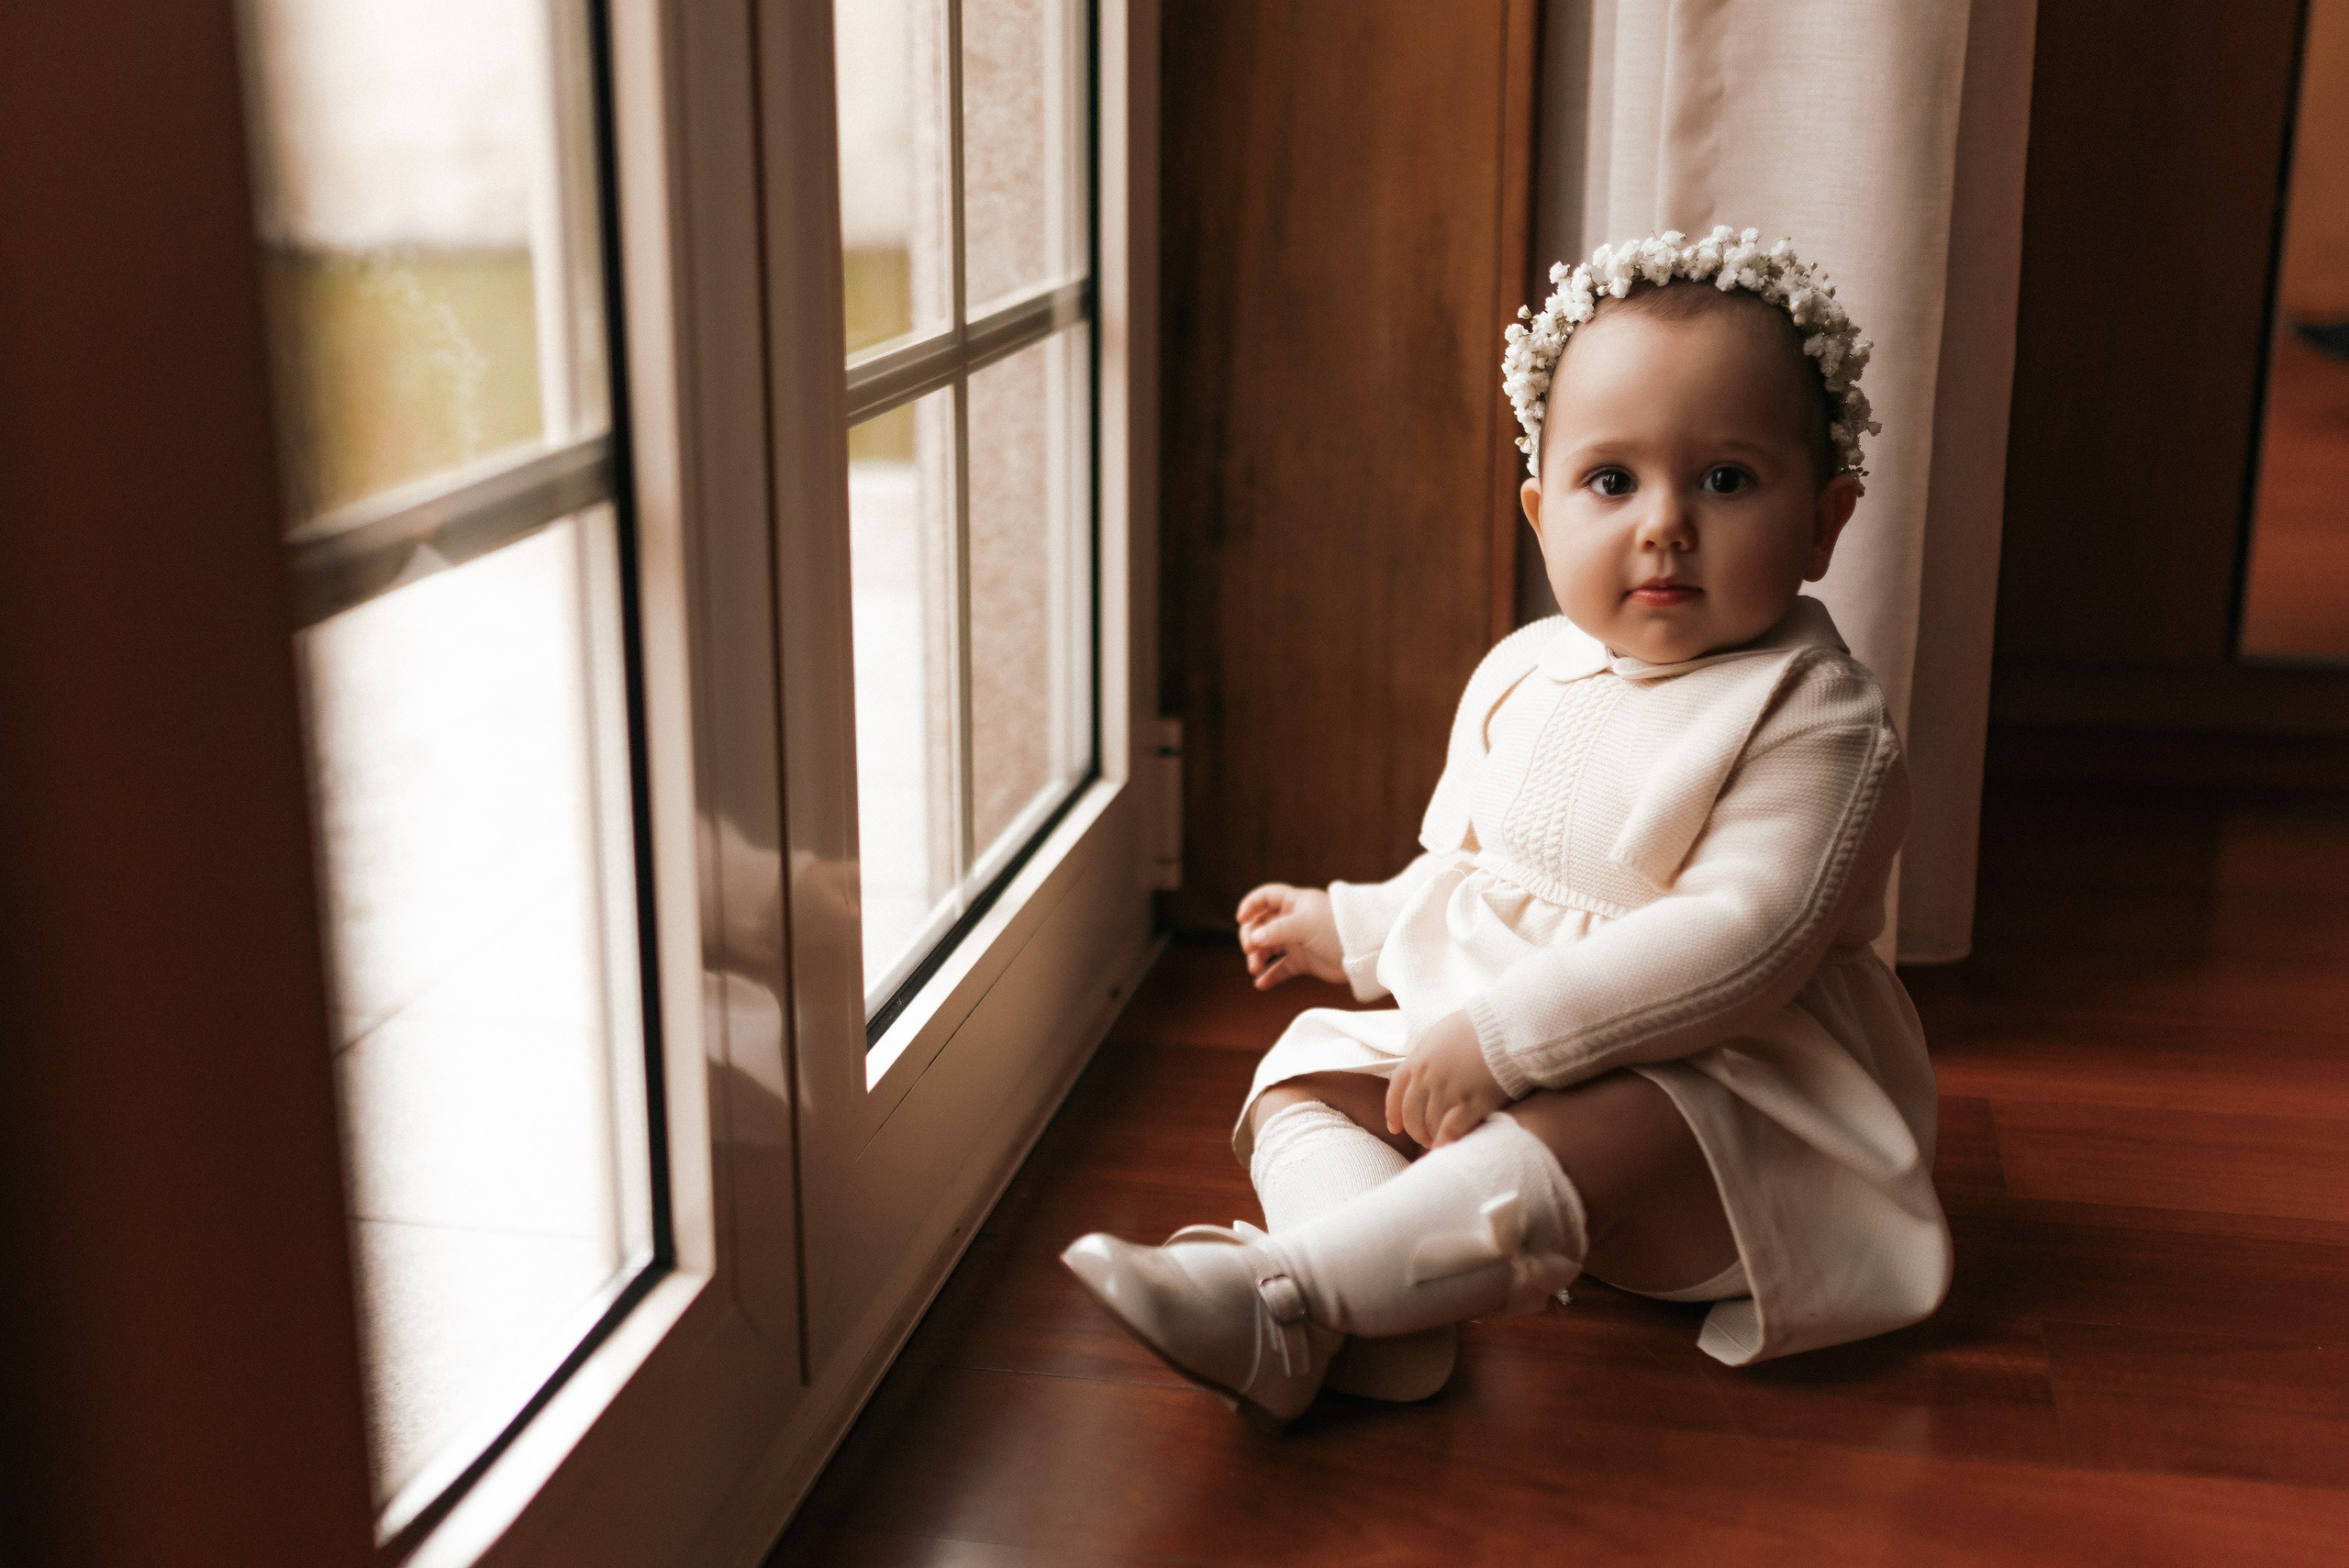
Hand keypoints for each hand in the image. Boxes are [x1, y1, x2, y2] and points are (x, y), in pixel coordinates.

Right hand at [1235, 883, 1345, 989]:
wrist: (1363, 950)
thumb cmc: (1337, 928)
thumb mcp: (1304, 924)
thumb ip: (1277, 931)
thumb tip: (1254, 939)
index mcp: (1293, 903)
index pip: (1265, 897)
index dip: (1250, 905)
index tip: (1241, 919)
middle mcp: (1292, 921)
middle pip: (1261, 926)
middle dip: (1251, 937)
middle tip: (1251, 949)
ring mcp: (1297, 941)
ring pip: (1268, 948)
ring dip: (1258, 958)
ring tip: (1255, 968)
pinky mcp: (1303, 961)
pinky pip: (1281, 968)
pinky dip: (1270, 976)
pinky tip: (1261, 984)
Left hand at [1386, 1010, 1509, 1148]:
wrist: (1506, 1028)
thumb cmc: (1478, 1027)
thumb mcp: (1441, 1034)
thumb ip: (1427, 1055)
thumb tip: (1421, 1068)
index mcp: (1418, 1059)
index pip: (1396, 1092)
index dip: (1393, 1113)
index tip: (1395, 1126)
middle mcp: (1428, 1078)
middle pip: (1411, 1114)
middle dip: (1415, 1130)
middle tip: (1422, 1137)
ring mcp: (1449, 1092)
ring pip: (1430, 1125)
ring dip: (1431, 1137)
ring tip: (1438, 1141)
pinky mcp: (1472, 1103)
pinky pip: (1451, 1131)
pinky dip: (1447, 1141)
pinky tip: (1448, 1145)